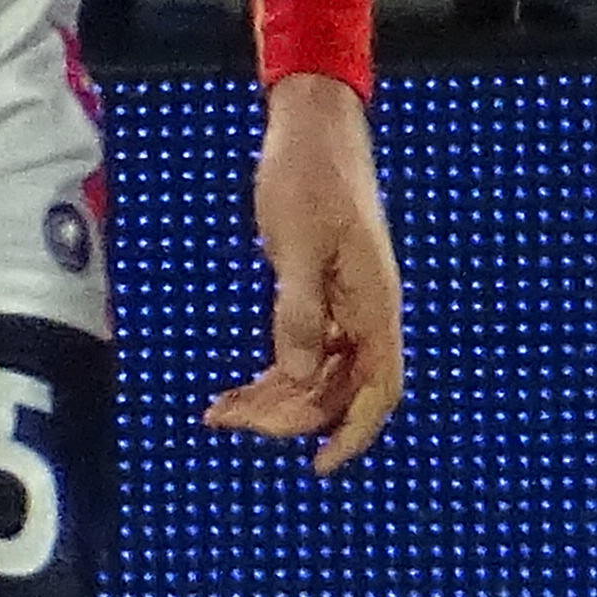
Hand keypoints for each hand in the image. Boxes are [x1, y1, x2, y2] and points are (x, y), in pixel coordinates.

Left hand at [207, 71, 403, 473]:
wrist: (313, 130)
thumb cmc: (308, 179)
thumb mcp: (295, 247)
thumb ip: (298, 313)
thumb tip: (294, 374)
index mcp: (374, 303)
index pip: (377, 389)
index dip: (352, 433)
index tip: (318, 466)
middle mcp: (368, 312)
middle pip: (341, 390)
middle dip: (290, 416)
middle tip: (231, 421)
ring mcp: (349, 305)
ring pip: (321, 375)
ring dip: (275, 399)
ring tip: (220, 410)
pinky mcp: (327, 295)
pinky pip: (307, 352)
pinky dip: (275, 374)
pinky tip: (238, 387)